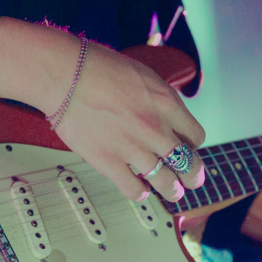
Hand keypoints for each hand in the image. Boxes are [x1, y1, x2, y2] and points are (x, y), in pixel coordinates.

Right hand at [0, 17, 205, 201]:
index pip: (196, 137)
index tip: (187, 148)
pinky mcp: (109, 161)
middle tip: (192, 181)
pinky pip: (134, 190)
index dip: (193, 146)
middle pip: (188, 164)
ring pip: (166, 182)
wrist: (65, 73)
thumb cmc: (97, 67)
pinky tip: (141, 191)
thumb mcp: (143, 75)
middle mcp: (155, 128)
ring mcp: (133, 147)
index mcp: (166, 103)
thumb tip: (166, 115)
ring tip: (172, 192)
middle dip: (193, 176)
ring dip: (172, 190)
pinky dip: (141, 194)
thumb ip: (159, 98)